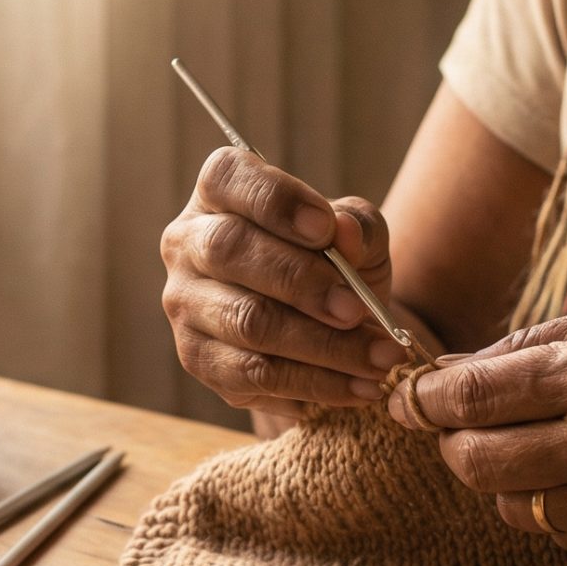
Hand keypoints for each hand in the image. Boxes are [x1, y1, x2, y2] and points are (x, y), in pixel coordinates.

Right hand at [160, 146, 408, 415]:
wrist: (326, 327)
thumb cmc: (336, 265)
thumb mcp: (358, 237)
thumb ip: (358, 226)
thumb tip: (345, 233)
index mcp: (219, 193)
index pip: (227, 178)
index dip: (275, 201)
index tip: (326, 228)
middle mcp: (188, 243)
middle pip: (229, 251)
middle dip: (301, 282)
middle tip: (358, 309)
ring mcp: (186, 304)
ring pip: (247, 322)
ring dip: (322, 345)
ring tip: (380, 357)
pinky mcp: (199, 359)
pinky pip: (254, 375)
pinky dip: (315, 384)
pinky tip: (359, 388)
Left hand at [386, 296, 566, 564]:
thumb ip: (538, 343)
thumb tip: (460, 371)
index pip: (471, 399)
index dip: (424, 400)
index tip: (409, 397)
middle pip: (473, 463)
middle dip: (453, 443)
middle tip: (463, 425)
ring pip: (511, 505)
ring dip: (508, 476)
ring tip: (548, 443)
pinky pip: (559, 534)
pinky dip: (556, 505)